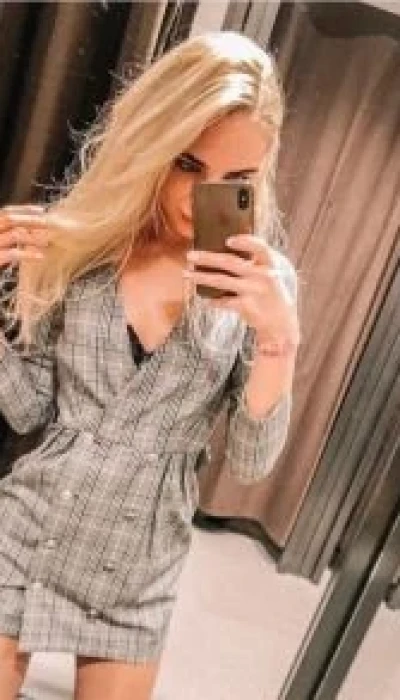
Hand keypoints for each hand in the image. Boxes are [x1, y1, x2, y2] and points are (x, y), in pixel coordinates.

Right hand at [0, 204, 48, 266]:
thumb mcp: (1, 241)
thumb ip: (7, 235)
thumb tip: (26, 230)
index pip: (6, 212)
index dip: (24, 210)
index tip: (40, 210)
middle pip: (10, 219)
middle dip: (31, 220)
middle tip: (48, 224)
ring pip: (14, 235)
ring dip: (33, 237)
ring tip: (46, 241)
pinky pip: (12, 253)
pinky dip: (28, 254)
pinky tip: (40, 256)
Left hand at [185, 235, 299, 353]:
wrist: (280, 324)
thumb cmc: (273, 295)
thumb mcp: (273, 274)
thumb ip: (258, 262)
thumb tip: (228, 248)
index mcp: (270, 264)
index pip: (260, 247)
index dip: (244, 241)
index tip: (227, 240)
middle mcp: (263, 276)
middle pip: (230, 262)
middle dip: (207, 257)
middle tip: (190, 255)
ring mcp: (254, 291)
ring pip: (221, 280)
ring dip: (200, 277)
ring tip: (186, 274)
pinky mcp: (246, 306)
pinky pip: (223, 301)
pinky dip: (213, 301)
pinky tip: (204, 300)